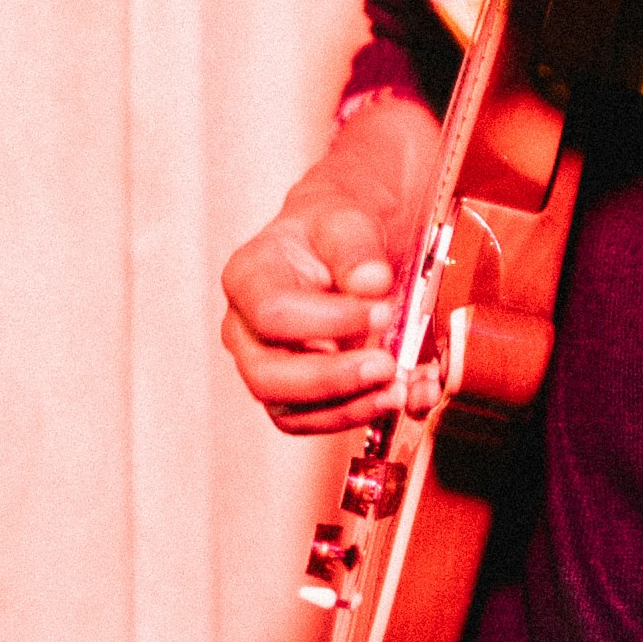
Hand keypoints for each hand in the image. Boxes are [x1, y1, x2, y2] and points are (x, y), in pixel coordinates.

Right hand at [219, 200, 405, 436]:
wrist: (342, 247)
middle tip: (387, 366)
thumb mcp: (348, 220)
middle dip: (331, 379)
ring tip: (398, 390)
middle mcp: (244, 330)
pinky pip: (314, 421)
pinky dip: (357, 415)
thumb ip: (357, 247)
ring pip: (288, 410)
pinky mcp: (292, 393)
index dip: (330, 321)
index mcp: (248, 278)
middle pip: (267, 375)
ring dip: (348, 409)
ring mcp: (264, 366)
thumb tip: (371, 282)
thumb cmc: (334, 232)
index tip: (384, 311)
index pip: (273, 314)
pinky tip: (396, 397)